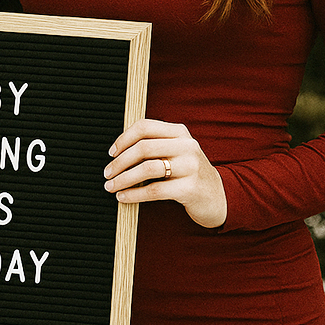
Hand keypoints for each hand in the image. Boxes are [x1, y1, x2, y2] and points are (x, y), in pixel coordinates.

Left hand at [104, 119, 226, 228]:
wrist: (217, 197)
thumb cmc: (187, 174)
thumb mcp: (175, 152)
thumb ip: (154, 146)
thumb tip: (117, 150)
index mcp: (180, 132)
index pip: (145, 127)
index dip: (123, 139)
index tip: (111, 153)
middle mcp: (187, 145)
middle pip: (143, 147)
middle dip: (119, 162)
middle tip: (107, 174)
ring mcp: (191, 166)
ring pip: (147, 168)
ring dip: (123, 179)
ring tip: (111, 186)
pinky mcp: (190, 188)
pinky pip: (154, 190)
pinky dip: (134, 194)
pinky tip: (123, 197)